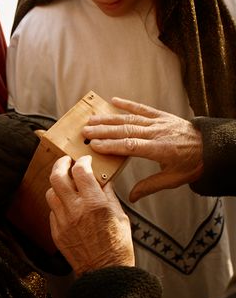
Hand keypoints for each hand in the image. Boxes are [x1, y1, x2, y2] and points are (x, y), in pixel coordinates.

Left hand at [46, 155, 133, 275]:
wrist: (105, 272)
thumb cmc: (117, 246)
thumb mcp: (120, 215)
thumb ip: (108, 194)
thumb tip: (103, 180)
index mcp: (94, 203)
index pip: (80, 170)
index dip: (82, 161)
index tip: (85, 160)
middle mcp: (75, 210)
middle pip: (57, 177)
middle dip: (61, 164)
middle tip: (66, 162)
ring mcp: (63, 221)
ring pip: (50, 192)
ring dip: (58, 185)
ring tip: (66, 185)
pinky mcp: (56, 232)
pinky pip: (52, 211)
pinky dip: (59, 204)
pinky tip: (68, 206)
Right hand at [82, 97, 203, 201]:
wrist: (211, 147)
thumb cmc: (192, 164)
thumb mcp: (173, 179)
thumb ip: (150, 186)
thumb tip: (132, 197)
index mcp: (160, 149)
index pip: (131, 146)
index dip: (111, 145)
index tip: (95, 145)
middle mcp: (157, 133)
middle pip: (126, 130)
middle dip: (104, 130)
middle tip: (85, 131)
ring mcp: (159, 122)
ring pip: (130, 119)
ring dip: (110, 118)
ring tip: (92, 119)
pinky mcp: (162, 116)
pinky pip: (142, 108)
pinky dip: (128, 104)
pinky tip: (114, 101)